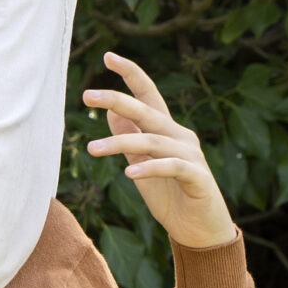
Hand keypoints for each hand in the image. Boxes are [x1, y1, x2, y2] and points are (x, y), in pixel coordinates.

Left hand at [84, 52, 236, 249]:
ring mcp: (192, 156)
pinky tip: (129, 174)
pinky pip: (172, 168)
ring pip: (153, 141)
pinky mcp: (199, 179)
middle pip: (147, 111)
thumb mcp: (141, 165)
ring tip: (91, 149)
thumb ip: (129, 139)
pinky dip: (150, 168)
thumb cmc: (170, 196)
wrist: (200, 230)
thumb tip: (111, 112)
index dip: (132, 75)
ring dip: (120, 143)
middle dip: (117, 100)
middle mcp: (181, 137)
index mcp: (167, 131)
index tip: (109, 56)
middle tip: (87, 95)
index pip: (148, 96)